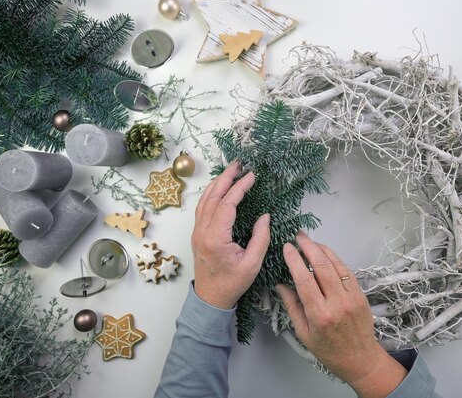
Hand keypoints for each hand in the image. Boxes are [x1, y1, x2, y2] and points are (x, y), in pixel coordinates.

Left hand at [192, 162, 270, 309]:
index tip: (251, 175)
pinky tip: (219, 188)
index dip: (239, 188)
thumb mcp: (253, 264)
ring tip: (230, 171)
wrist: (211, 298)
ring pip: (204, 201)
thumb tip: (264, 216)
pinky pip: (202, 208)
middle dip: (225, 178)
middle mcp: (202, 232)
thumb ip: (260, 238)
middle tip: (239, 164)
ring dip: (217, 184)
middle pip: (212, 197)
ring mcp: (197, 232)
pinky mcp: (197, 234)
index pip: (227, 205)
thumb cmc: (232, 283)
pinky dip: (211, 194)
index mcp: (216, 239)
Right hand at [276, 232, 406, 397]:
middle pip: (322, 266)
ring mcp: (352, 297)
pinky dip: (335, 259)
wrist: (359, 359)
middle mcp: (337, 303)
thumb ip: (292, 306)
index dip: (295, 260)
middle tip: (298, 235)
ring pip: (336, 265)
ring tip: (310, 240)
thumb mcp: (303, 332)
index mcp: (319, 315)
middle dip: (309, 247)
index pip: (304, 279)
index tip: (287, 247)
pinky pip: (347, 271)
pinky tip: (326, 252)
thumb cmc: (328, 350)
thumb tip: (280, 284)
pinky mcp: (361, 295)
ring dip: (322, 249)